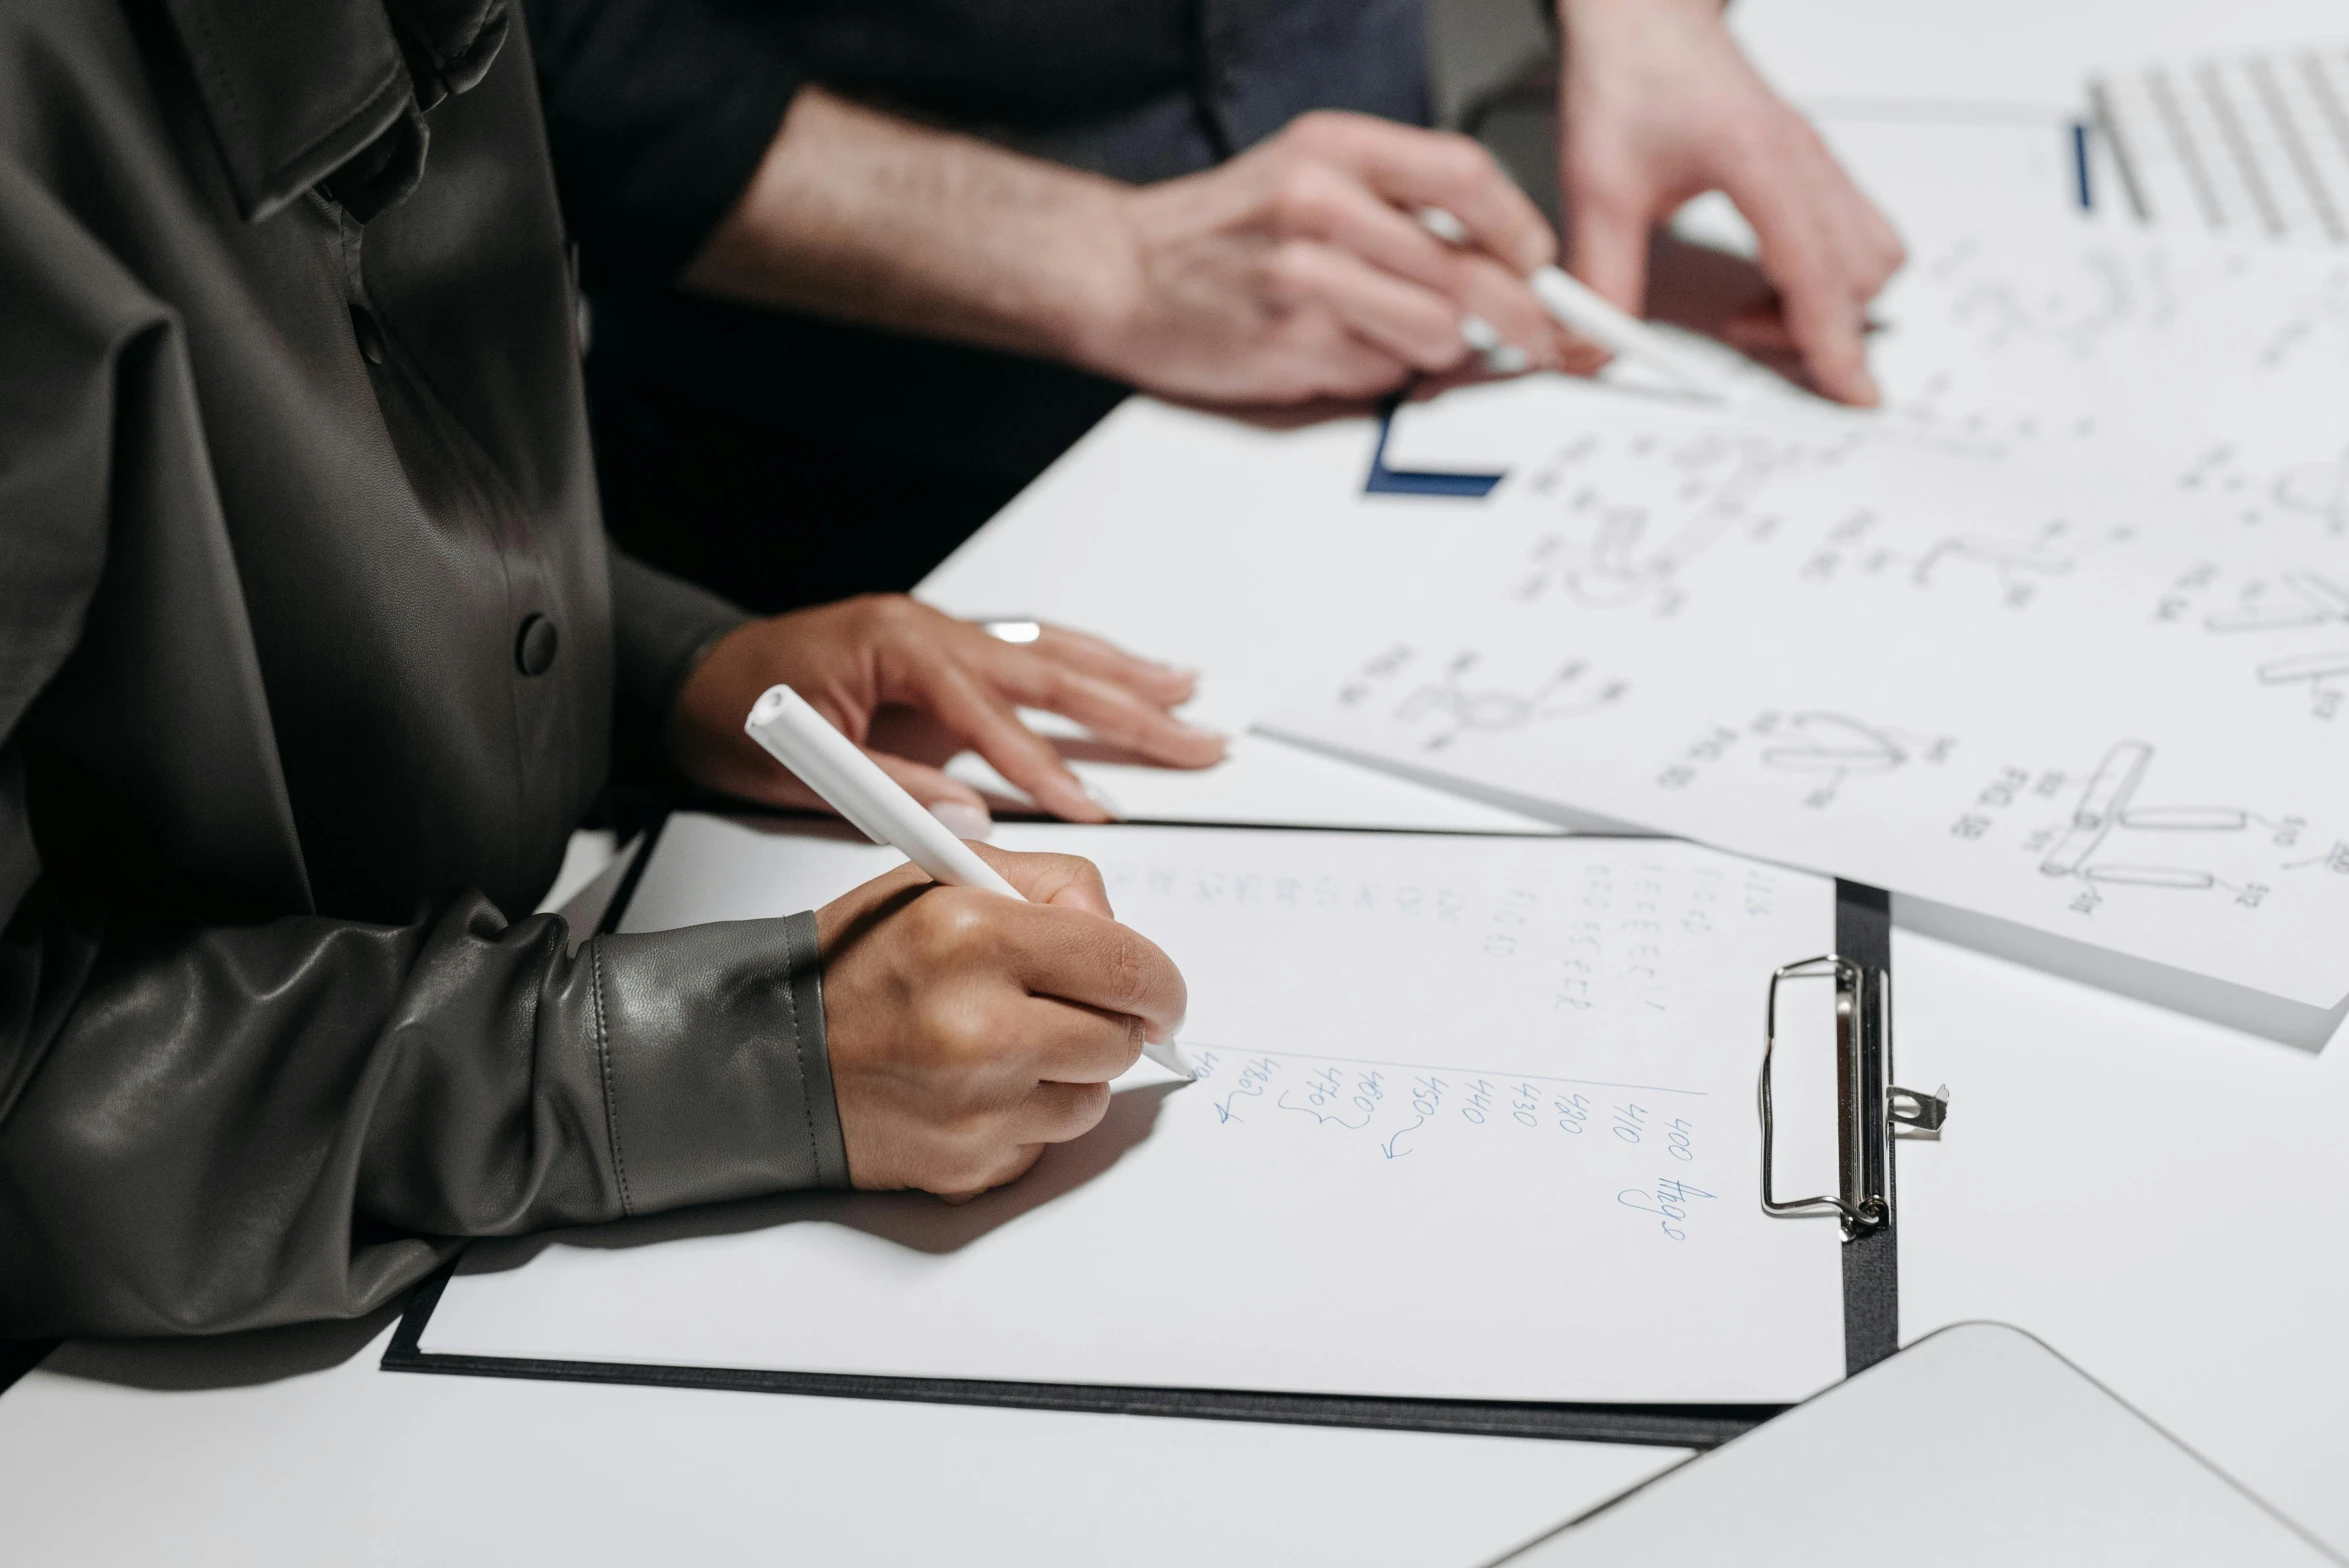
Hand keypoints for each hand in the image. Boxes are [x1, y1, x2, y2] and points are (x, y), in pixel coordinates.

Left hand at [668, 595, 1223, 826]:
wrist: (692, 672)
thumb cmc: (732, 715)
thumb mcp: (797, 768)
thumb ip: (889, 789)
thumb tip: (970, 819)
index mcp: (896, 648)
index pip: (989, 715)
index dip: (1044, 768)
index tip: (1093, 811)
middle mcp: (931, 628)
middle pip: (1048, 671)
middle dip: (1128, 710)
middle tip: (1195, 742)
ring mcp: (944, 631)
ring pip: (1053, 652)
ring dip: (1125, 677)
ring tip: (1188, 698)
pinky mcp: (946, 647)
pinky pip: (1032, 650)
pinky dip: (1086, 664)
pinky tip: (1130, 675)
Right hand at [816, 845, 1185, 1197]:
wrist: (773, 1059)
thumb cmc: (857, 964)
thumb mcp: (942, 880)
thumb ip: (1050, 887)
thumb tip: (1123, 931)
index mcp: (975, 937)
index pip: (1126, 964)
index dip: (1160, 981)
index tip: (1160, 990)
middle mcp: (979, 1027)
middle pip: (1120, 1039)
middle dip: (1109, 1022)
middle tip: (1070, 1010)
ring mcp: (976, 1107)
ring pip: (1092, 1098)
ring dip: (1068, 1072)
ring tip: (1004, 1045)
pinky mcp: (970, 1164)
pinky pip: (1046, 1142)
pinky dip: (1026, 1116)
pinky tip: (975, 1088)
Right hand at [1085, 112, 1604, 404]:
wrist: (1118, 272)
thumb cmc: (1220, 231)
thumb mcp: (1307, 172)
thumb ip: (1396, 202)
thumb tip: (1498, 256)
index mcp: (1333, 149)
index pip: (1465, 176)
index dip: (1519, 229)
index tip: (1537, 261)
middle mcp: (1319, 204)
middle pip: (1466, 269)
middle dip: (1519, 317)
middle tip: (1538, 337)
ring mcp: (1303, 279)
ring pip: (1435, 332)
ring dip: (1440, 350)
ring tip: (1403, 337)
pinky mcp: (1290, 345)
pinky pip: (1381, 374)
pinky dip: (1380, 374)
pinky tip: (1340, 351)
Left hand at [1556, 0, 1904, 403]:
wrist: (1644, 17)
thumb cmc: (1629, 77)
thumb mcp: (1597, 188)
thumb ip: (1599, 277)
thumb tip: (1594, 347)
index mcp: (1758, 159)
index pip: (1814, 272)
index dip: (1835, 342)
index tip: (1854, 393)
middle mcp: (1804, 158)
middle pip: (1861, 272)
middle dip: (1821, 327)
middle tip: (1742, 336)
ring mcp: (1817, 160)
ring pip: (1872, 253)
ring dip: (1831, 301)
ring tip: (1754, 309)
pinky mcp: (1813, 164)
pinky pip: (1854, 233)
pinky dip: (1827, 274)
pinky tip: (1768, 278)